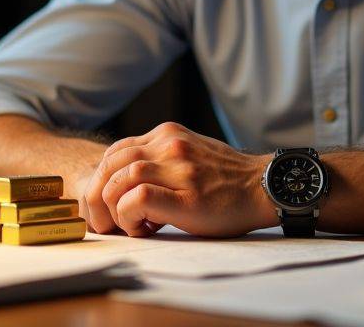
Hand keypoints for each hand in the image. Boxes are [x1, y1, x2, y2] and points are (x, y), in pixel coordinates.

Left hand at [82, 122, 278, 237]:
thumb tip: (126, 182)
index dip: (103, 180)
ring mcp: (179, 168)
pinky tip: (143, 228)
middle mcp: (169, 145)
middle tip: (107, 221)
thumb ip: (160, 160)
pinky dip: (130, 215)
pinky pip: (140, 197)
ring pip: (120, 179)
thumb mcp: (189, 154)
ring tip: (129, 225)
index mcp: (167, 135)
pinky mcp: (187, 196)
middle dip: (99, 197)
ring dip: (114, 208)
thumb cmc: (226, 180)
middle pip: (110, 164)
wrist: (264, 187)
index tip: (110, 203)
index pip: (114, 152)